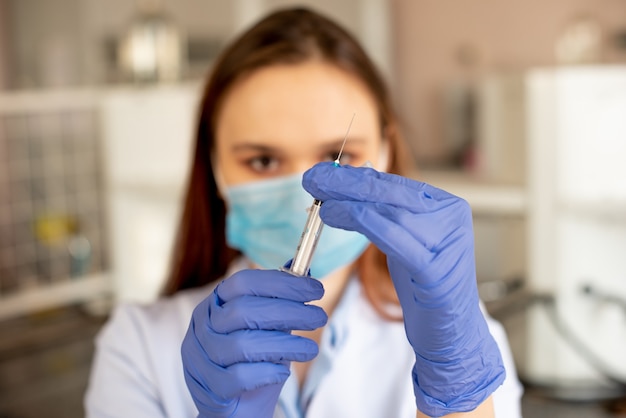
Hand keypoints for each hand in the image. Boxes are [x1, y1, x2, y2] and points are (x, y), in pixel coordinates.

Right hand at [182, 269, 327, 417]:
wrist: (239, 408)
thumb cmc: (255, 361)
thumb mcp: (269, 327)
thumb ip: (280, 299)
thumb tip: (305, 270)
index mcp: (216, 303)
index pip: (244, 282)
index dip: (282, 283)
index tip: (316, 290)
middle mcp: (202, 326)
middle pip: (244, 310)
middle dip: (290, 312)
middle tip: (319, 317)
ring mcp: (199, 356)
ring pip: (242, 344)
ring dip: (285, 344)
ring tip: (310, 349)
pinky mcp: (207, 387)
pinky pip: (238, 377)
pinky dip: (266, 372)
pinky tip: (282, 373)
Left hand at [303, 162, 504, 416]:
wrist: (452, 331)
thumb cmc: (425, 285)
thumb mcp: (405, 240)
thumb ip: (386, 210)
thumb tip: (356, 176)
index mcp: (445, 205)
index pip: (393, 183)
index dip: (355, 176)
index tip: (321, 173)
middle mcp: (452, 217)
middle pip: (391, 192)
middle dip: (348, 184)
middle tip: (312, 178)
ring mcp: (448, 243)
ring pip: (391, 213)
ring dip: (349, 204)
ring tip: (320, 203)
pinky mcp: (438, 271)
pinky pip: (397, 241)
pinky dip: (365, 223)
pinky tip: (337, 216)